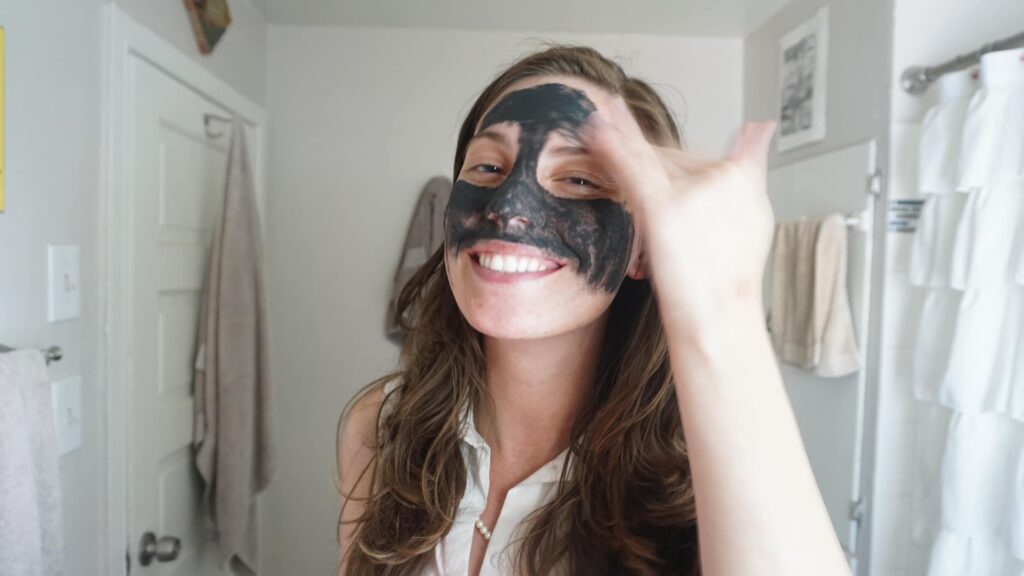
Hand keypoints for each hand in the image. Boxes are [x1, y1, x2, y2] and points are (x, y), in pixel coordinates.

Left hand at [581, 97, 776, 336]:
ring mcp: (692, 192)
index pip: (694, 152)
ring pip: (647, 157)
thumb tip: (759, 127)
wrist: (720, 317)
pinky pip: (633, 170)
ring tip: (598, 112)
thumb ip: (752, 165)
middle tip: (608, 112)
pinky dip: (611, 147)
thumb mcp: (754, 218)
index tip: (640, 118)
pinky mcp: (664, 208)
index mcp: (742, 178)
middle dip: (637, 147)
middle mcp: (721, 178)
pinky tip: (594, 128)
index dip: (663, 145)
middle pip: (668, 156)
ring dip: (617, 133)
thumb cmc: (730, 279)